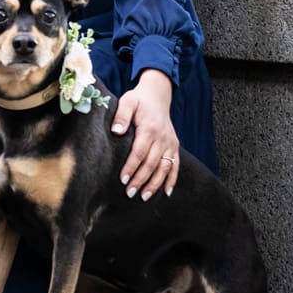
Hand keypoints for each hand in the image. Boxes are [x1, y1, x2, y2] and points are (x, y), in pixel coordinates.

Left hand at [111, 69, 178, 199]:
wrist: (158, 95)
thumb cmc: (139, 100)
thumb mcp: (127, 101)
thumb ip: (121, 115)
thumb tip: (116, 131)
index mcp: (150, 129)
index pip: (139, 152)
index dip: (131, 167)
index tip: (123, 179)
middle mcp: (163, 138)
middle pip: (152, 163)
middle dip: (141, 180)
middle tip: (129, 193)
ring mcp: (171, 143)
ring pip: (164, 168)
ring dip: (155, 184)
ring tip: (144, 197)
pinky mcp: (175, 146)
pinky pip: (175, 166)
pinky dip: (172, 180)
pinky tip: (166, 192)